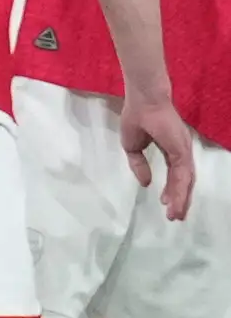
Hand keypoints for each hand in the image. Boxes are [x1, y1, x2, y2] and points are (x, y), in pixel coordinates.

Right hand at [119, 92, 195, 219]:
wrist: (143, 100)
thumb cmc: (136, 117)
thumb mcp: (131, 146)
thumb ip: (138, 164)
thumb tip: (145, 183)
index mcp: (172, 149)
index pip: (176, 174)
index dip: (172, 189)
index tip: (166, 204)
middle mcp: (181, 152)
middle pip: (184, 182)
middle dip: (180, 200)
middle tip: (175, 217)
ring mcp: (183, 152)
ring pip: (185, 182)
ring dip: (181, 199)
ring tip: (174, 215)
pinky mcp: (182, 151)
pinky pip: (182, 175)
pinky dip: (179, 190)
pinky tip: (172, 201)